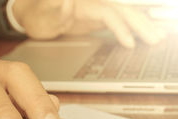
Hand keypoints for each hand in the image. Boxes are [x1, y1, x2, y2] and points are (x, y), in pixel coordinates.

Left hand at [12, 0, 165, 47]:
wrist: (31, 14)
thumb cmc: (35, 14)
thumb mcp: (41, 13)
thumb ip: (53, 8)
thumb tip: (65, 1)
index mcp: (83, 3)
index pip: (108, 13)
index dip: (120, 27)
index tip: (129, 43)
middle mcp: (92, 4)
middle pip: (122, 12)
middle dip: (140, 25)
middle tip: (157, 39)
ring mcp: (94, 11)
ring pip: (123, 16)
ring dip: (140, 25)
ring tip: (157, 37)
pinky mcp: (94, 19)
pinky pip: (117, 22)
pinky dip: (130, 28)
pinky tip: (139, 36)